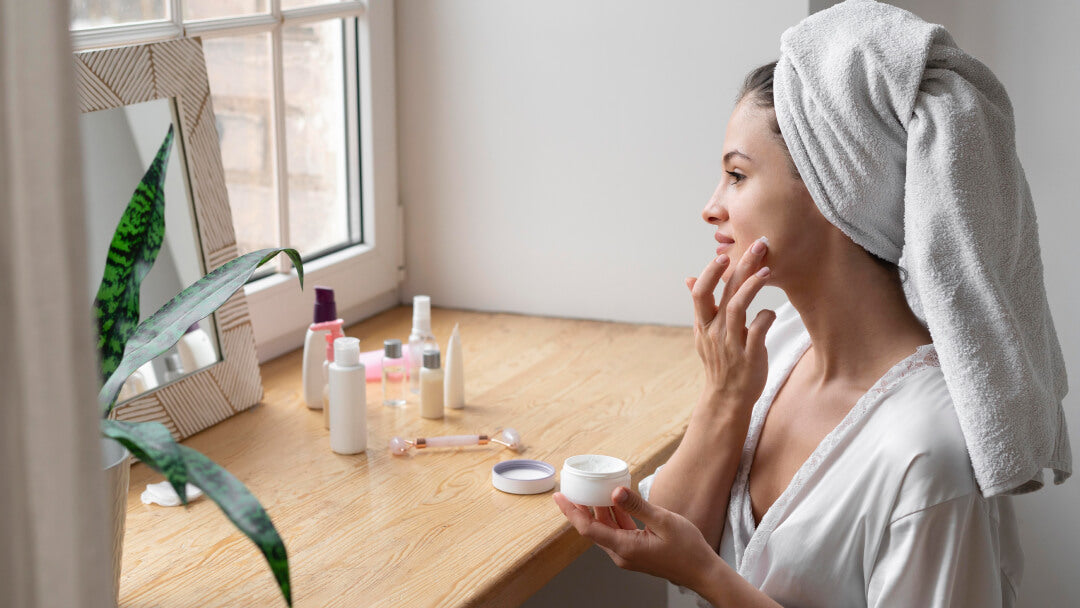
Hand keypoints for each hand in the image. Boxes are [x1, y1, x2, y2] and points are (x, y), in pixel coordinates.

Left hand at [554, 487, 720, 590]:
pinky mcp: (636, 552)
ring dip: (599, 511)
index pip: (588, 528)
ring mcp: (628, 554)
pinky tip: (615, 501)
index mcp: (625, 547)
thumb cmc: (688, 550)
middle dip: (581, 508)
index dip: (571, 511)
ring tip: (592, 489)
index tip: (559, 496)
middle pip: (593, 529)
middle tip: (573, 487)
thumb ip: (637, 506)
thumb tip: (614, 492)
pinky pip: (618, 532)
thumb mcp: (663, 521)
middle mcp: (622, 553)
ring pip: (606, 530)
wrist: (703, 571)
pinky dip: (614, 516)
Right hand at [685, 236, 775, 410]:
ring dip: (752, 286)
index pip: (701, 292)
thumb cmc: (719, 361)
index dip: (711, 272)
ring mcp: (731, 344)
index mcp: (703, 325)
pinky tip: (772, 312)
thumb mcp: (704, 333)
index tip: (724, 254)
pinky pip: (758, 330)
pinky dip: (766, 317)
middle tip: (759, 245)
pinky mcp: (749, 356)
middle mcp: (714, 332)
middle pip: (724, 292)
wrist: (727, 397)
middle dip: (741, 265)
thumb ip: (701, 306)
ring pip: (738, 308)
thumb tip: (690, 278)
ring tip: (766, 270)